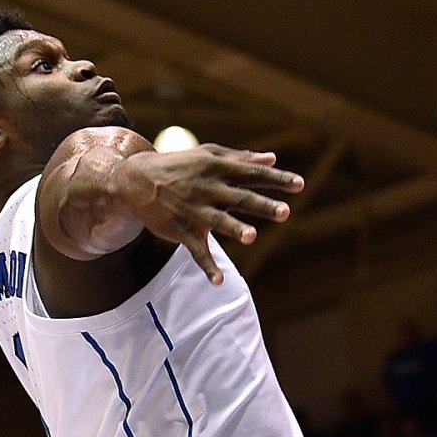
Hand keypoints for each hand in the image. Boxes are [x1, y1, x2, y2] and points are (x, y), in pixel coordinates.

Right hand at [115, 144, 302, 282]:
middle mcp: (207, 188)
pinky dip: (207, 265)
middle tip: (285, 212)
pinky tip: (219, 281)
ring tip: (252, 237)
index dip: (276, 179)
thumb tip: (273, 159)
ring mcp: (194, 210)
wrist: (136, 179)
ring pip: (218, 221)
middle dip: (262, 204)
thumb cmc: (179, 165)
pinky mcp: (181, 230)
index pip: (252, 173)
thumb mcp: (207, 155)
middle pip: (240, 197)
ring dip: (235, 229)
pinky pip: (196, 250)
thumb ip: (240, 158)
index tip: (300, 185)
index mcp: (217, 168)